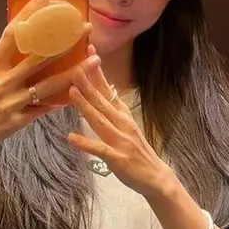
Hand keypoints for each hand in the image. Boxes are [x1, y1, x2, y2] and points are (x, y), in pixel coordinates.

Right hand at [0, 0, 93, 165]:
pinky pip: (43, 109)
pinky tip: (77, 94)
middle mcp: (3, 81)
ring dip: (74, 72)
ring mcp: (11, 102)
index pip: (12, 34)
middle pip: (38, 57)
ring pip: (49, 84)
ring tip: (94, 60)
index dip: (29, 14)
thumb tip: (28, 48)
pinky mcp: (16, 121)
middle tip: (84, 28)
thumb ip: (5, 64)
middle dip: (64, 41)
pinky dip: (59, 102)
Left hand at [66, 54, 175, 199]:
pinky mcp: (118, 158)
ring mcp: (120, 141)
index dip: (97, 71)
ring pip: (100, 120)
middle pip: (102, 101)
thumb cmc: (138, 152)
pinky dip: (85, 143)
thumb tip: (109, 88)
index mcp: (122, 116)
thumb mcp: (127, 126)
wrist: (156, 177)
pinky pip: (99, 149)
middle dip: (88, 83)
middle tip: (75, 66)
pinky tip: (71, 137)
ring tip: (72, 92)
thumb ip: (116, 108)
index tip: (89, 51)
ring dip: (85, 106)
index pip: (108, 89)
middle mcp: (122, 124)